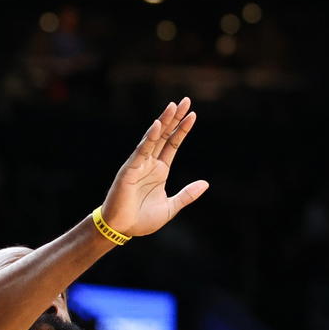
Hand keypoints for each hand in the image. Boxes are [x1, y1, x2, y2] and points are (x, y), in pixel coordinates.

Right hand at [99, 99, 207, 237]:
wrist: (122, 229)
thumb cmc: (142, 219)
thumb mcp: (171, 207)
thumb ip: (187, 195)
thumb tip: (206, 184)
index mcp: (160, 170)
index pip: (173, 144)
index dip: (182, 129)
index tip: (193, 114)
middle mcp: (150, 163)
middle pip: (164, 135)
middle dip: (174, 118)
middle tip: (185, 101)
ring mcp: (139, 164)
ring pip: (153, 138)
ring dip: (163, 122)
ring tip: (173, 106)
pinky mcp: (129, 170)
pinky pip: (141, 151)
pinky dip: (149, 139)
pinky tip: (157, 126)